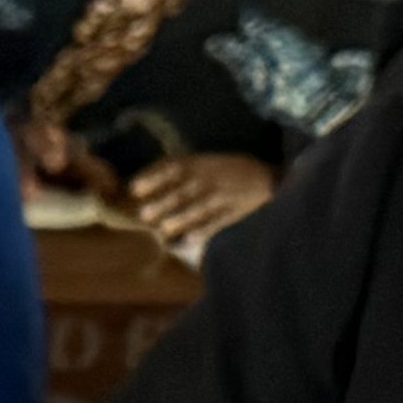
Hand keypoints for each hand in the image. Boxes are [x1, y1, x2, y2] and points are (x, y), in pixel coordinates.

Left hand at [127, 152, 280, 253]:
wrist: (267, 179)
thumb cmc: (229, 171)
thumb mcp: (207, 162)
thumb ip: (183, 169)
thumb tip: (149, 178)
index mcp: (201, 165)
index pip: (174, 170)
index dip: (154, 179)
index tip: (135, 189)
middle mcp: (210, 180)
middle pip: (183, 192)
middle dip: (164, 203)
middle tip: (145, 215)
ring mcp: (223, 197)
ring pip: (200, 208)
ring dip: (181, 218)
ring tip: (164, 229)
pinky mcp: (235, 212)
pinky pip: (219, 222)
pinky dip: (206, 231)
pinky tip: (190, 241)